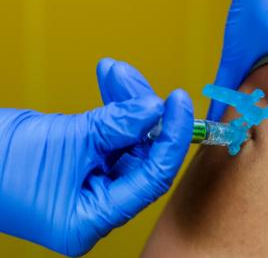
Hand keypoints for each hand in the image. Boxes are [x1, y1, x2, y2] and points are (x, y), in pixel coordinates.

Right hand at [0, 59, 192, 255]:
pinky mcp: (80, 165)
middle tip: (136, 80)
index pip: (152, 178)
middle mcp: (94, 207)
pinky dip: (108, 110)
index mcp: (92, 219)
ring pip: (124, 142)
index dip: (170, 138)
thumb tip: (156, 109)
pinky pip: (106, 136)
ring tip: (115, 72)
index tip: (177, 102)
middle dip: (141, 112)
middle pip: (140, 156)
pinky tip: (109, 81)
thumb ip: (116, 125)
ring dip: (123, 104)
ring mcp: (88, 186)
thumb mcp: (65, 140)